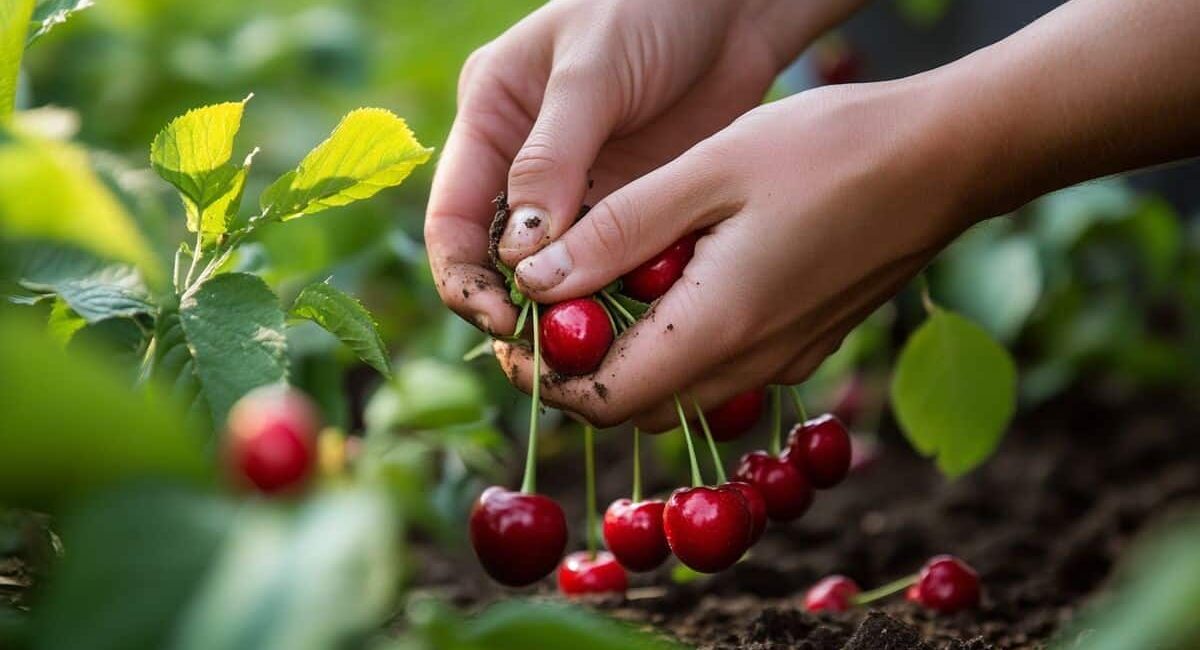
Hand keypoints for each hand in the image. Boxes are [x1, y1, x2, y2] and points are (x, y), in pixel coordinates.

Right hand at [425, 0, 863, 335]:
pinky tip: (635, 323)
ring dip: (568, 315)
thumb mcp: (591, 73)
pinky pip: (611, 267)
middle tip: (547, 354)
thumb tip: (522, 254)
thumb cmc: (650, 7)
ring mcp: (580, 193)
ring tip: (592, 351)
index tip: (499, 319)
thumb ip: (553, 157)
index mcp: (490, 122)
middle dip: (512, 311)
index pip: (453, 220)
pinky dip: (616, 299)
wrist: (733, 4)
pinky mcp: (630, 209)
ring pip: (556, 274)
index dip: (464, 279)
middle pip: (498, 261)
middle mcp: (524, 166)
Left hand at [495, 77, 978, 429]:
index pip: (604, 399)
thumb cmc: (831, 150)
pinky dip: (677, 342)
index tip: (513, 337)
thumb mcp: (708, 173)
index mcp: (718, 328)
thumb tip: (537, 282)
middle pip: (637, 405)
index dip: (547, 379)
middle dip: (580, 372)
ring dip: (628, 356)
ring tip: (598, 286)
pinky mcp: (805, 341)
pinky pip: (722, 368)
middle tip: (546, 311)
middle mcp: (751, 364)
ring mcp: (785, 360)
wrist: (949, 157)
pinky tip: (671, 277)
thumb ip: (616, 232)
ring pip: (679, 389)